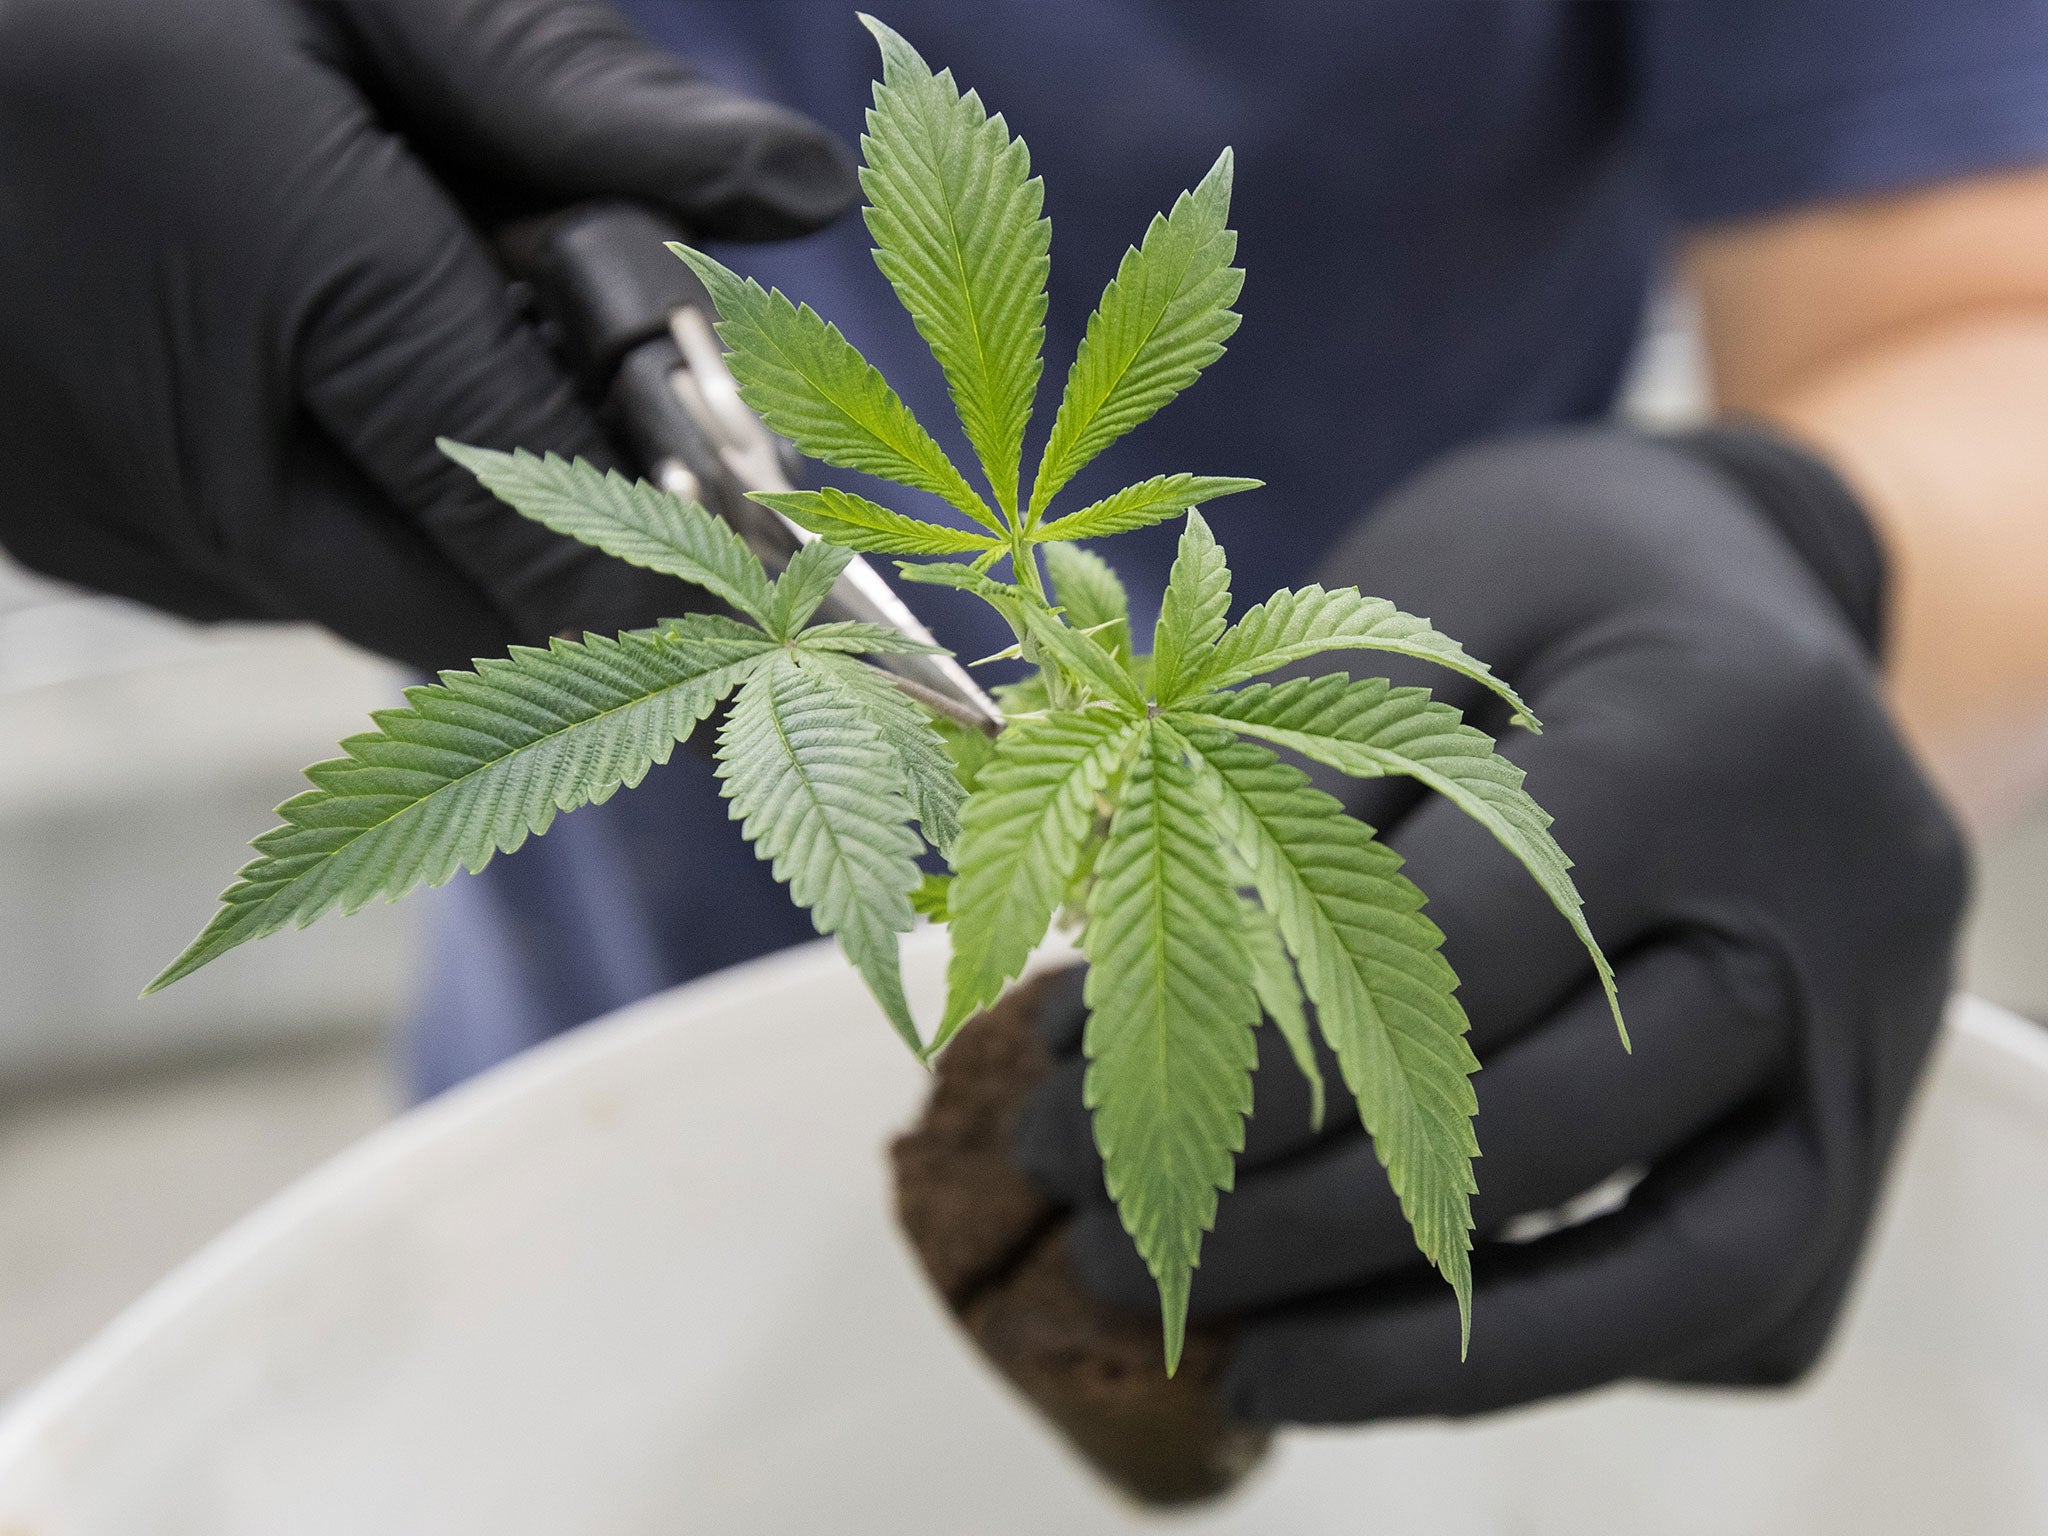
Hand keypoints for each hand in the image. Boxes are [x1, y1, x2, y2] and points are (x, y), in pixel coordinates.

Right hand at [0, 0, 854, 670]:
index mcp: (289, 276)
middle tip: (598, 413)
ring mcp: (111, 516)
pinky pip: (262, 577)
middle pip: (473, 606)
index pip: (548, 504)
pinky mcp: (61, 540)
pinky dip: (332, 509)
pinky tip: (302, 373)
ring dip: (451, 527)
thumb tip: (798, 188)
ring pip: (370, 604)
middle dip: (574, 544)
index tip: (770, 539)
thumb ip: (575, 97)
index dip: (677, 540)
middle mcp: (188, 448)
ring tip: (417, 343)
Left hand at [1014, 426, 1967, 1422]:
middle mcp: (1845, 910)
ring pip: (1668, 1272)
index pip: (1452, 954)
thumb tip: (1127, 1020)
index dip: (1249, 1061)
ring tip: (1226, 1353)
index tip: (1078, 1124)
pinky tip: (1364, 1347)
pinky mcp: (1860, 1141)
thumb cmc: (1545, 575)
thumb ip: (1294, 787)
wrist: (1734, 588)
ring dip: (1416, 1337)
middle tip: (1105, 1237)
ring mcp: (1878, 1043)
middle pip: (1548, 1128)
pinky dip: (1537, 1349)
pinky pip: (1715, 1305)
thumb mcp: (1405, 604)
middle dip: (1295, 1216)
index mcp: (1719, 735)